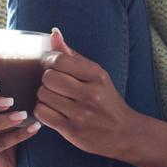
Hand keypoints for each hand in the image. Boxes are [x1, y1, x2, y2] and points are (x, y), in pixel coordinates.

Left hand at [34, 27, 137, 159]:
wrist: (124, 133)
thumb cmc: (106, 100)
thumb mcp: (96, 75)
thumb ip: (73, 55)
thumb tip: (54, 33)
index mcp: (96, 75)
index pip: (60, 60)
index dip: (49, 62)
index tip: (52, 67)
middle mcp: (90, 93)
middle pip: (49, 77)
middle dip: (46, 80)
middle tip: (54, 85)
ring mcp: (81, 113)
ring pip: (43, 95)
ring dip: (44, 96)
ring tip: (54, 98)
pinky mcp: (72, 130)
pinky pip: (43, 114)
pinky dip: (43, 111)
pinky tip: (52, 111)